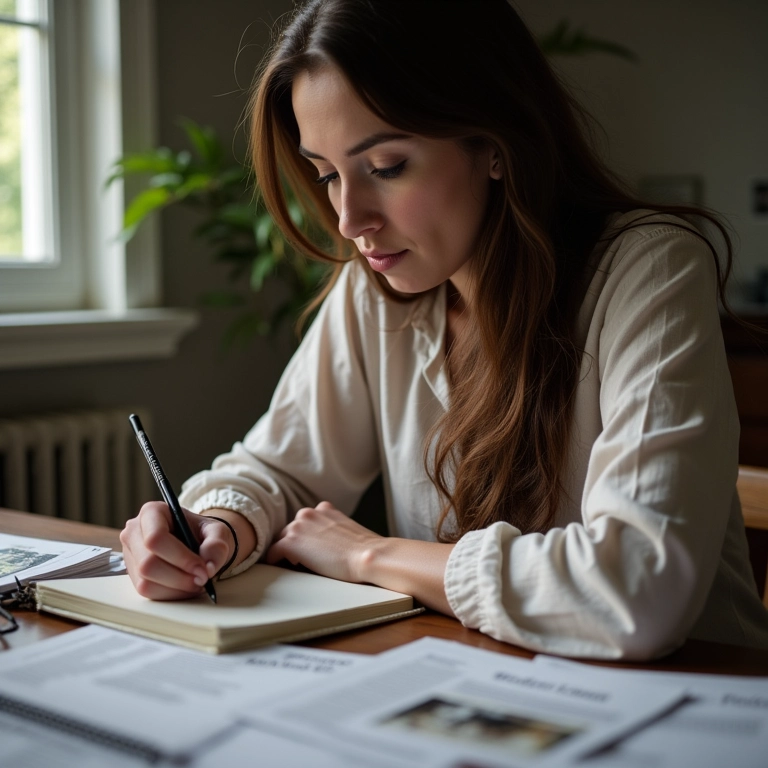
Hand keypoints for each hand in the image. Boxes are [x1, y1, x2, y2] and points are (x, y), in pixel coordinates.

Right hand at [120, 502, 234, 599]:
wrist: (196, 541)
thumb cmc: (203, 533)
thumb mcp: (217, 531)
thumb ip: (217, 545)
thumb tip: (208, 567)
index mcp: (152, 512)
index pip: (156, 538)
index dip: (180, 558)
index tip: (202, 569)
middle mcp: (134, 531)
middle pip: (147, 563)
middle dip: (179, 577)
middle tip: (202, 580)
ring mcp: (131, 554)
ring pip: (145, 582)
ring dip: (175, 589)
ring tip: (196, 583)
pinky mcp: (132, 573)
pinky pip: (146, 591)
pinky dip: (170, 594)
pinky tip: (185, 587)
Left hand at [265, 501, 380, 582]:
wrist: (367, 555)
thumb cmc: (364, 549)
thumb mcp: (347, 529)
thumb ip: (333, 529)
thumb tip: (327, 542)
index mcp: (324, 509)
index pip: (306, 522)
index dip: (307, 537)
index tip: (309, 549)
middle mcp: (308, 513)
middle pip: (291, 530)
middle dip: (296, 544)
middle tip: (302, 560)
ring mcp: (298, 527)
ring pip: (282, 540)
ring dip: (288, 552)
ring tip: (296, 565)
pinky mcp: (290, 543)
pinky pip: (273, 552)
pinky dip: (274, 560)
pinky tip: (279, 567)